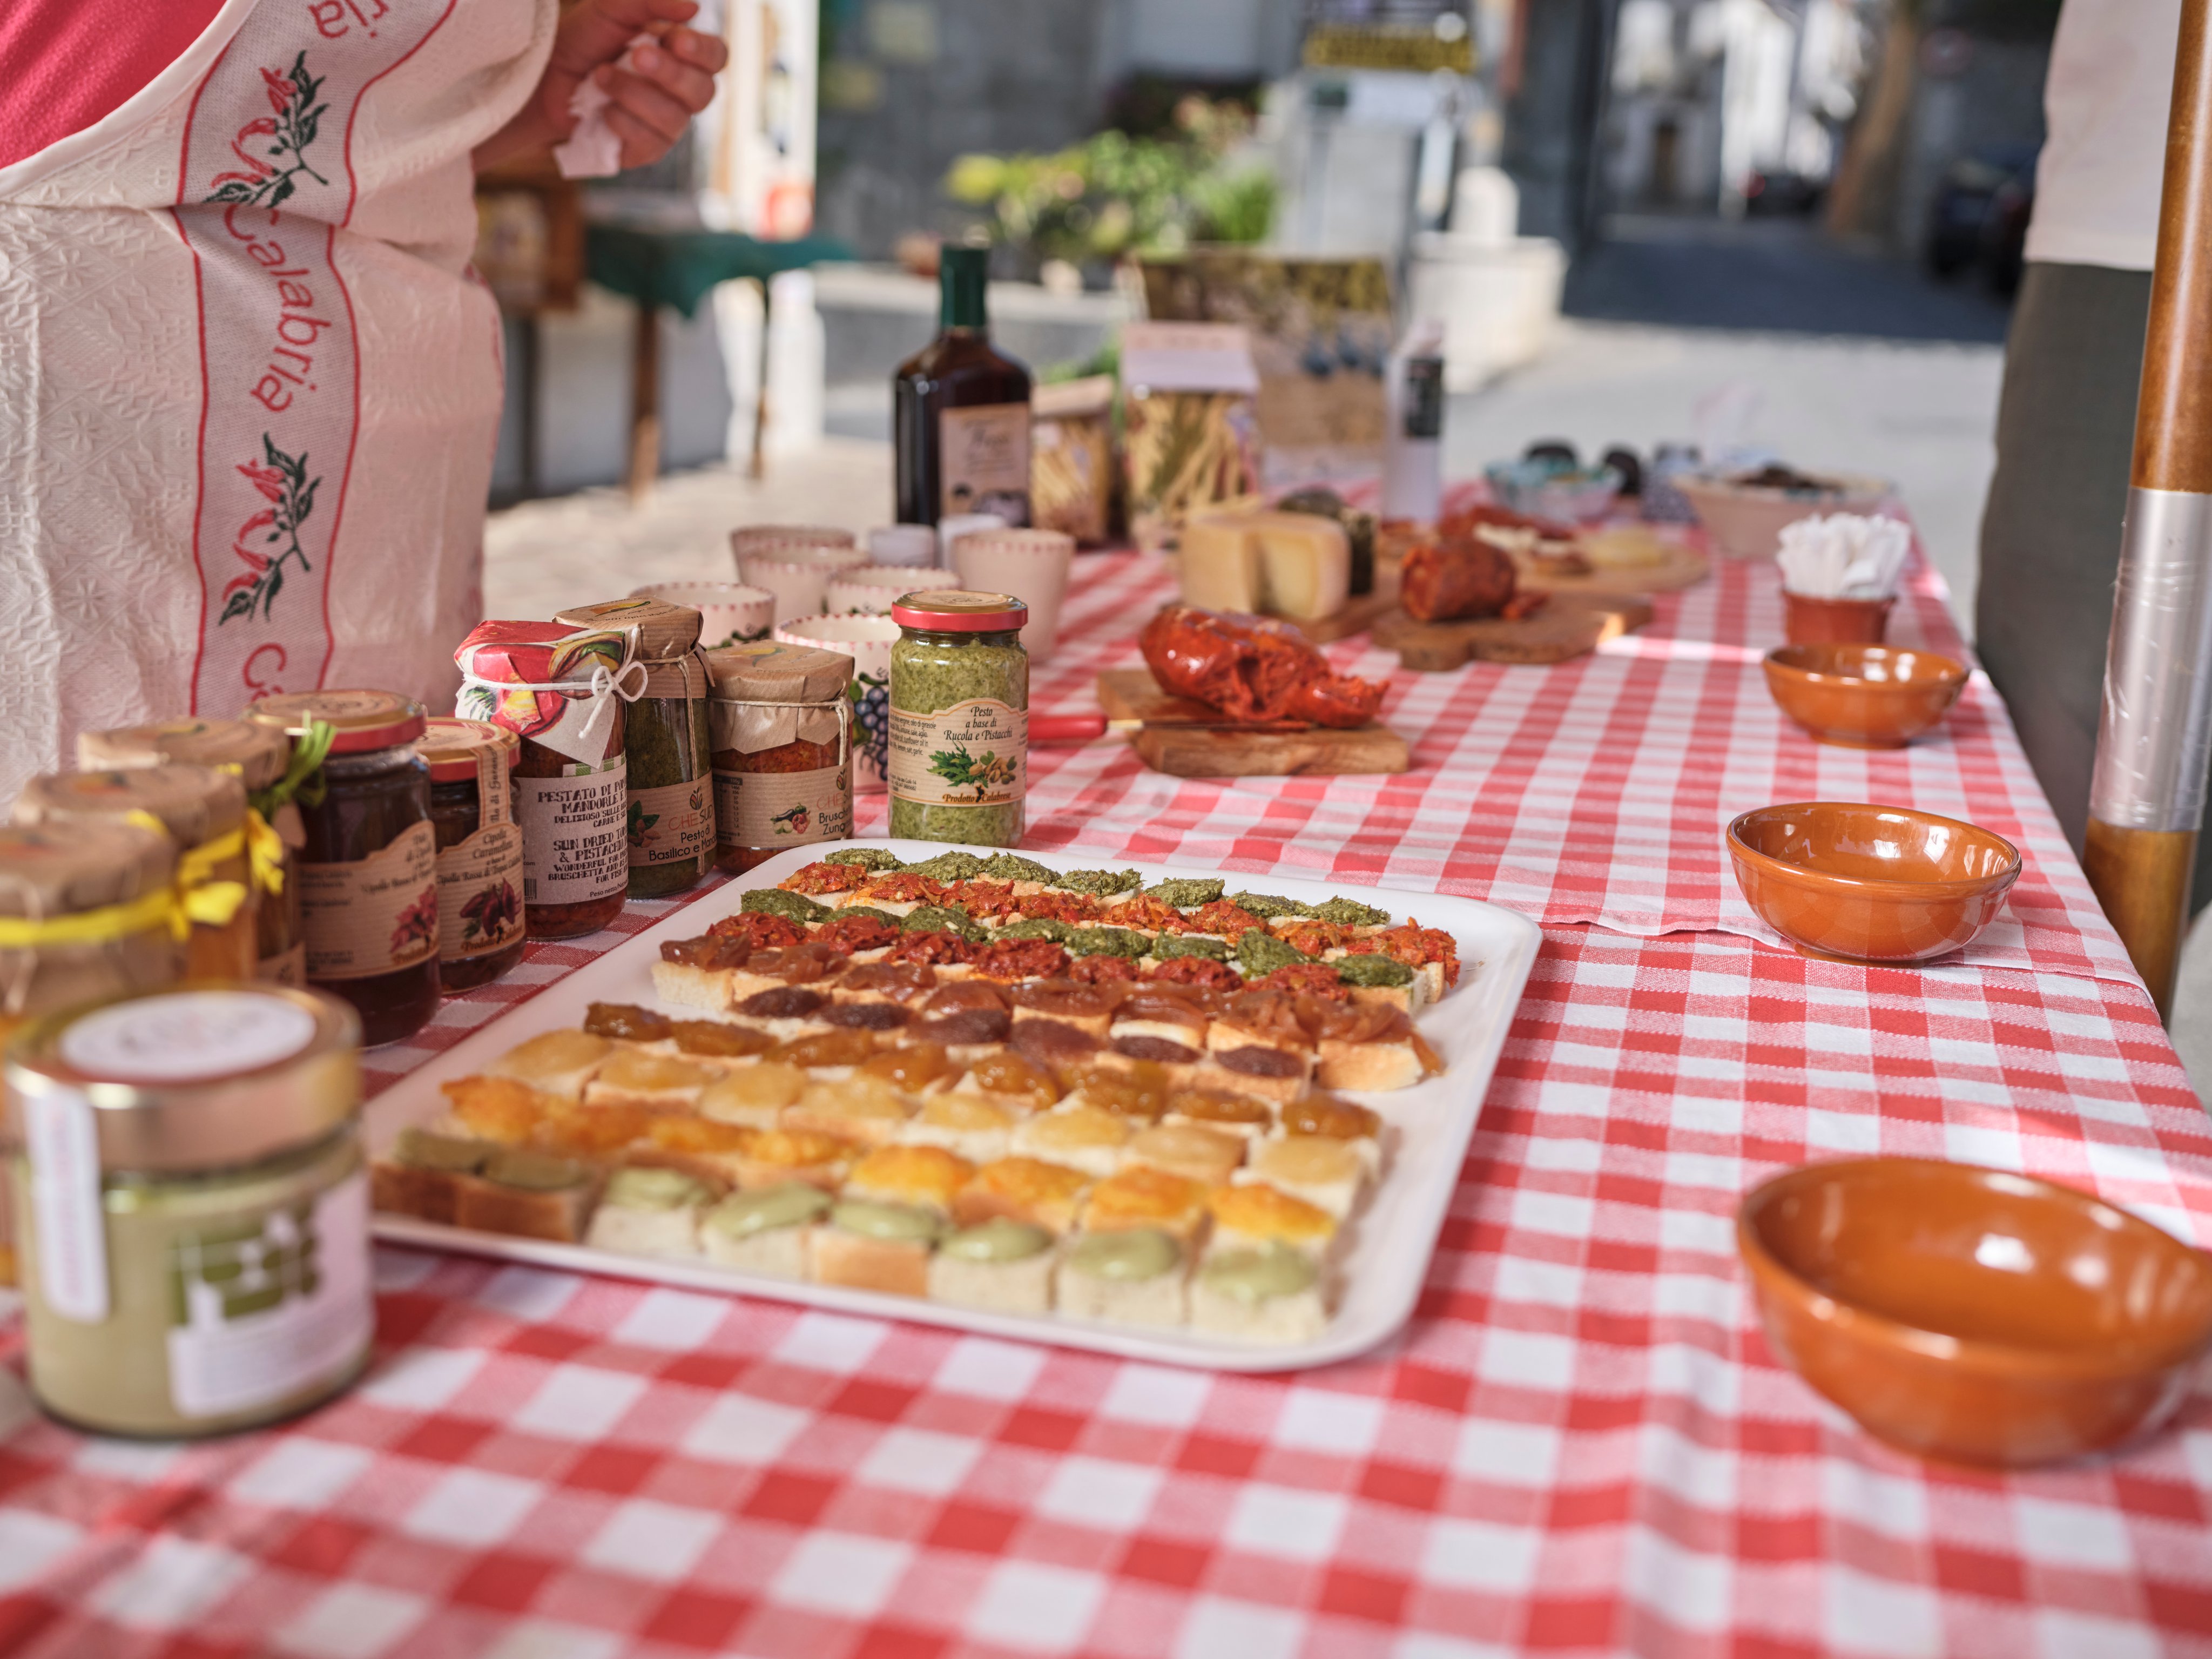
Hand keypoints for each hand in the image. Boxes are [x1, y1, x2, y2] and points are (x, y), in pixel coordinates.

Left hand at [476, 0, 728, 172]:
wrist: (543, 78)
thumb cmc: (582, 42)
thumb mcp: (612, 9)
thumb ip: (650, 2)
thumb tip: (694, 7)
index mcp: (681, 55)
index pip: (716, 57)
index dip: (704, 52)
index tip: (677, 41)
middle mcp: (680, 93)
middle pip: (703, 92)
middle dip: (669, 73)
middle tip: (636, 56)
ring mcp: (665, 126)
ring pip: (673, 119)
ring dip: (632, 93)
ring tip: (600, 76)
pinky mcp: (644, 152)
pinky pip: (648, 141)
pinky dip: (620, 120)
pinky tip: (601, 109)